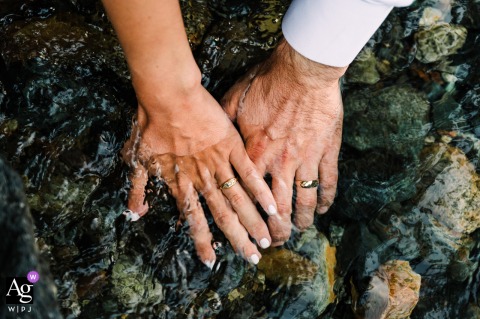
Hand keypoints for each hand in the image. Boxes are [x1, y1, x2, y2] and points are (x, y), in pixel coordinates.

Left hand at [122, 82, 277, 266]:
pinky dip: (260, 191)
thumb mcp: (136, 159)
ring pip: (238, 199)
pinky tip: (272, 207)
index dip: (203, 242)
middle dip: (238, 240)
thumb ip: (136, 190)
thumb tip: (136, 214)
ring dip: (253, 222)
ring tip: (266, 240)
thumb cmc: (150, 124)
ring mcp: (218, 163)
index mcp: (181, 183)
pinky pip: (248, 173)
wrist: (167, 96)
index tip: (212, 262)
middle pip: (222, 216)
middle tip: (252, 259)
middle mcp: (202, 179)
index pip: (194, 220)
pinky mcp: (231, 146)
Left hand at [222, 39, 346, 244]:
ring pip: (305, 200)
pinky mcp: (327, 151)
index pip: (250, 198)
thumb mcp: (234, 99)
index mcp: (256, 155)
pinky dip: (325, 199)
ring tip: (299, 228)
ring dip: (302, 220)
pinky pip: (328, 182)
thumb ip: (223, 124)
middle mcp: (281, 164)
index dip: (248, 219)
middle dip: (277, 232)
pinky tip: (322, 207)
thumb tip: (210, 137)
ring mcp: (306, 159)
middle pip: (279, 209)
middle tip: (275, 242)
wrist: (303, 70)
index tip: (247, 230)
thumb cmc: (268, 82)